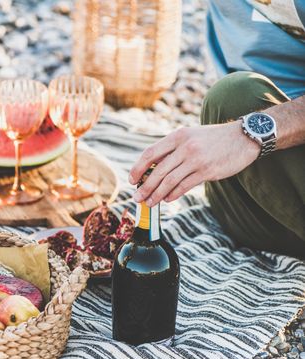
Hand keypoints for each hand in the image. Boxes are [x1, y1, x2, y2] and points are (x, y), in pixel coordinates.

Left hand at [129, 121, 259, 205]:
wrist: (244, 137)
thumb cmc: (213, 140)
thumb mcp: (190, 136)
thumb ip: (173, 150)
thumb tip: (152, 169)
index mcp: (178, 136)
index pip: (150, 153)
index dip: (138, 168)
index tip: (132, 180)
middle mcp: (185, 147)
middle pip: (158, 171)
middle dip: (145, 187)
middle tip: (137, 198)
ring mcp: (196, 159)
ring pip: (169, 181)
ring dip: (156, 194)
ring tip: (149, 203)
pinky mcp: (207, 171)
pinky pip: (184, 186)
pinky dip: (173, 194)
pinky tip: (167, 200)